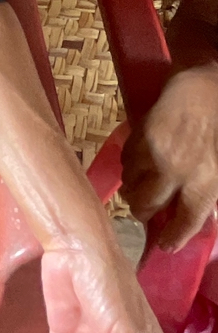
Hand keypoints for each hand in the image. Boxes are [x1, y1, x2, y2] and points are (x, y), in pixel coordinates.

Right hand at [122, 62, 217, 250]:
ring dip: (133, 187)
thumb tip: (190, 211)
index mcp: (205, 184)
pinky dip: (129, 164)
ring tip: (141, 183)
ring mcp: (155, 153)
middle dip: (142, 212)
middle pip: (145, 206)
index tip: (165, 245)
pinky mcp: (140, 135)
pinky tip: (139, 160)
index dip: (173, 238)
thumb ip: (207, 191)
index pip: (184, 221)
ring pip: (130, 184)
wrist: (208, 87)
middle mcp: (176, 173)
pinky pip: (126, 159)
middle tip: (145, 211)